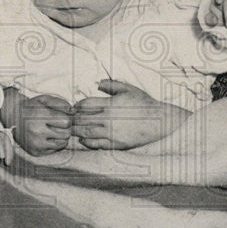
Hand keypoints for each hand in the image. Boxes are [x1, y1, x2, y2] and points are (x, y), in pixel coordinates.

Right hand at [0, 87, 71, 154]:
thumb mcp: (45, 100)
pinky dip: (53, 144)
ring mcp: (35, 143)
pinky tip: (46, 137)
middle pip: (66, 134)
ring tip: (53, 131)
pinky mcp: (35, 152)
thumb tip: (74, 112)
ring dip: (61, 137)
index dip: (66, 119)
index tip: (60, 117)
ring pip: (62, 144)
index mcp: (39, 116)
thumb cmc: (32, 107)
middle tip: (57, 124)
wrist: (13, 117)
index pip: (66, 122)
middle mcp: (37, 131)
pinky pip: (54, 150)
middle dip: (65, 128)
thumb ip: (61, 104)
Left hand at [72, 80, 190, 149]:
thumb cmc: (143, 103)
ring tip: (72, 129)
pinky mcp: (115, 144)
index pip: (85, 105)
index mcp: (110, 104)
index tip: (74, 107)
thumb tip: (97, 83)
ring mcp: (111, 133)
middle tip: (68, 119)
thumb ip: (111, 85)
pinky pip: (96, 144)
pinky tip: (83, 139)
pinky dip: (86, 142)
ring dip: (76, 130)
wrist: (158, 121)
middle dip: (73, 119)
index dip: (77, 106)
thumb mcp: (128, 89)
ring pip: (86, 132)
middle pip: (82, 119)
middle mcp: (108, 119)